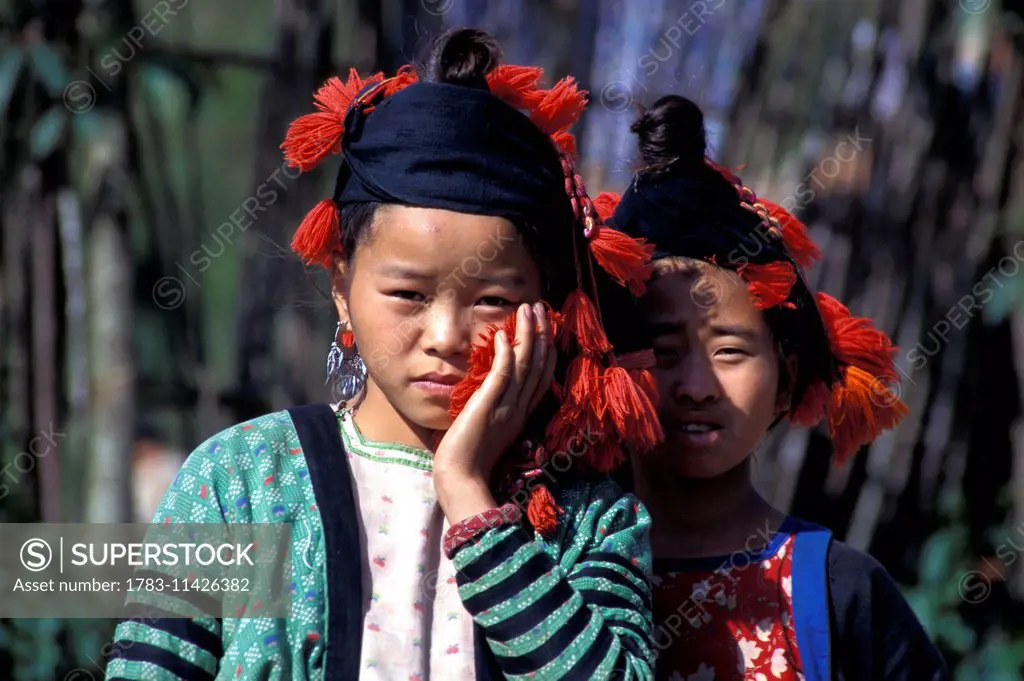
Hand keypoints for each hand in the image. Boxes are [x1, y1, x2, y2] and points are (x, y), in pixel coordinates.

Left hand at [433, 301, 555, 523]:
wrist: (461, 480)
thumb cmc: (469, 458)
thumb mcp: (489, 427)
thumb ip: (494, 407)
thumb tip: (491, 389)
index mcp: (521, 414)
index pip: (541, 377)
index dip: (547, 351)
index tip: (546, 329)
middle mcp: (519, 408)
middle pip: (539, 365)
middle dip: (542, 333)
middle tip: (541, 307)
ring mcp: (505, 407)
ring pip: (525, 365)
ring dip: (527, 334)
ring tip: (528, 309)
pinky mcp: (488, 408)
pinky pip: (501, 376)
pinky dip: (505, 354)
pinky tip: (502, 335)